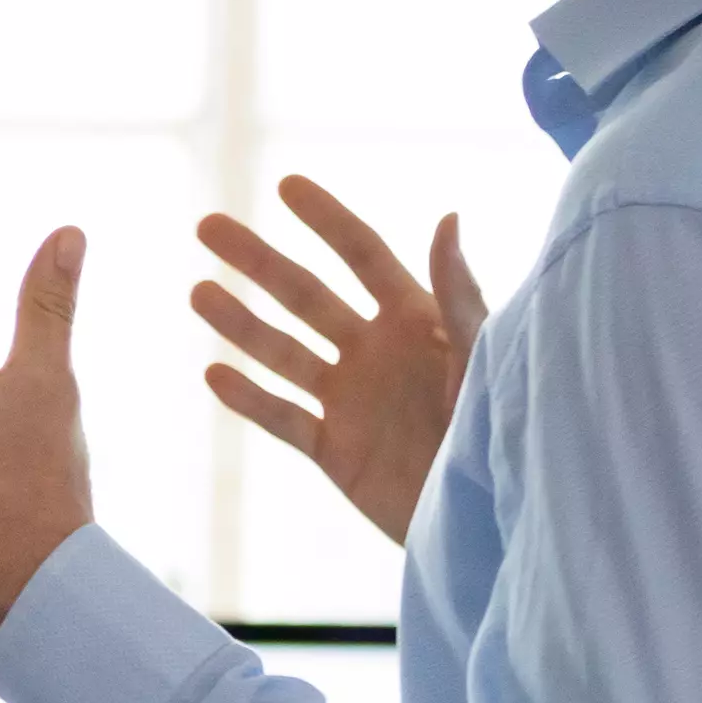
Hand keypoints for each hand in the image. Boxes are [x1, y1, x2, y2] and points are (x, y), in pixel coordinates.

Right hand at [192, 175, 482, 546]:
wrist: (489, 516)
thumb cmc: (503, 429)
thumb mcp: (484, 356)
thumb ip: (458, 293)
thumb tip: (446, 216)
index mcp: (416, 319)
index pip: (362, 256)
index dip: (326, 220)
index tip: (287, 186)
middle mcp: (375, 351)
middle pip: (305, 295)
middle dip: (257, 260)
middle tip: (207, 226)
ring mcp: (350, 400)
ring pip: (282, 352)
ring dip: (240, 322)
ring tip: (198, 292)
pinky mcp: (334, 450)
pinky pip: (282, 419)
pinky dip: (248, 400)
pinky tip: (215, 373)